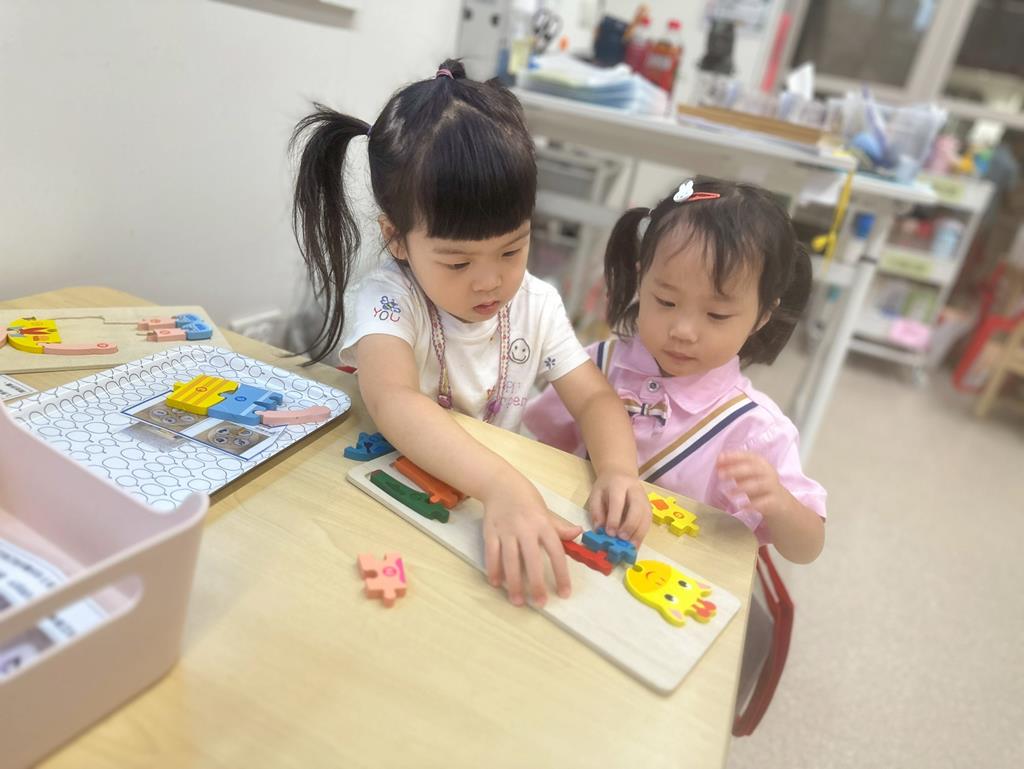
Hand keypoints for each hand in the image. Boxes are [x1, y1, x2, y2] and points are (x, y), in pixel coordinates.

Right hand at [480, 475, 581, 606]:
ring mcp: (506, 531)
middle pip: (532, 560)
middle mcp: (525, 529)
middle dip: (536, 583)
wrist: (501, 484)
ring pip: (510, 560)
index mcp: (543, 525)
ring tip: (517, 601)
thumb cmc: (527, 500)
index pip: (556, 552)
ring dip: (513, 582)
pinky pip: (492, 554)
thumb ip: (559, 527)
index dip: (561, 574)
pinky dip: (493, 569)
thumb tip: (579, 533)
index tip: (564, 593)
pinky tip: (496, 583)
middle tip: (540, 603)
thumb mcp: (547, 512)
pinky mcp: (490, 532)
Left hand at [586, 470, 650, 543]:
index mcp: (619, 485)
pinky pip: (648, 523)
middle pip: (637, 509)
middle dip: (630, 526)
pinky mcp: (649, 508)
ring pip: (646, 517)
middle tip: (621, 539)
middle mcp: (635, 490)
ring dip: (638, 534)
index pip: (618, 502)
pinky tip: (635, 545)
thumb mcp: (596, 495)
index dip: (614, 518)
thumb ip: (596, 511)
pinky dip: (642, 535)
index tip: (609, 533)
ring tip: (629, 547)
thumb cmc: (606, 487)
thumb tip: (599, 530)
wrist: (621, 474)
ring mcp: (645, 499)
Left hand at [716, 451, 794, 520]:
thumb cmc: (758, 486)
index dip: (733, 456)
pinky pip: (763, 502)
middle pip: (752, 469)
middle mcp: (767, 472)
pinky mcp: (774, 501)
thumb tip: (717, 462)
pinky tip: (742, 506)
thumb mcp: (746, 475)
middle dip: (735, 470)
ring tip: (728, 493)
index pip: (747, 456)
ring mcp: (772, 486)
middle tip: (720, 475)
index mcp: (760, 462)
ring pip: (758, 485)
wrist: (780, 503)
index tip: (719, 458)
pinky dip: (752, 504)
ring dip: (742, 488)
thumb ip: (733, 468)